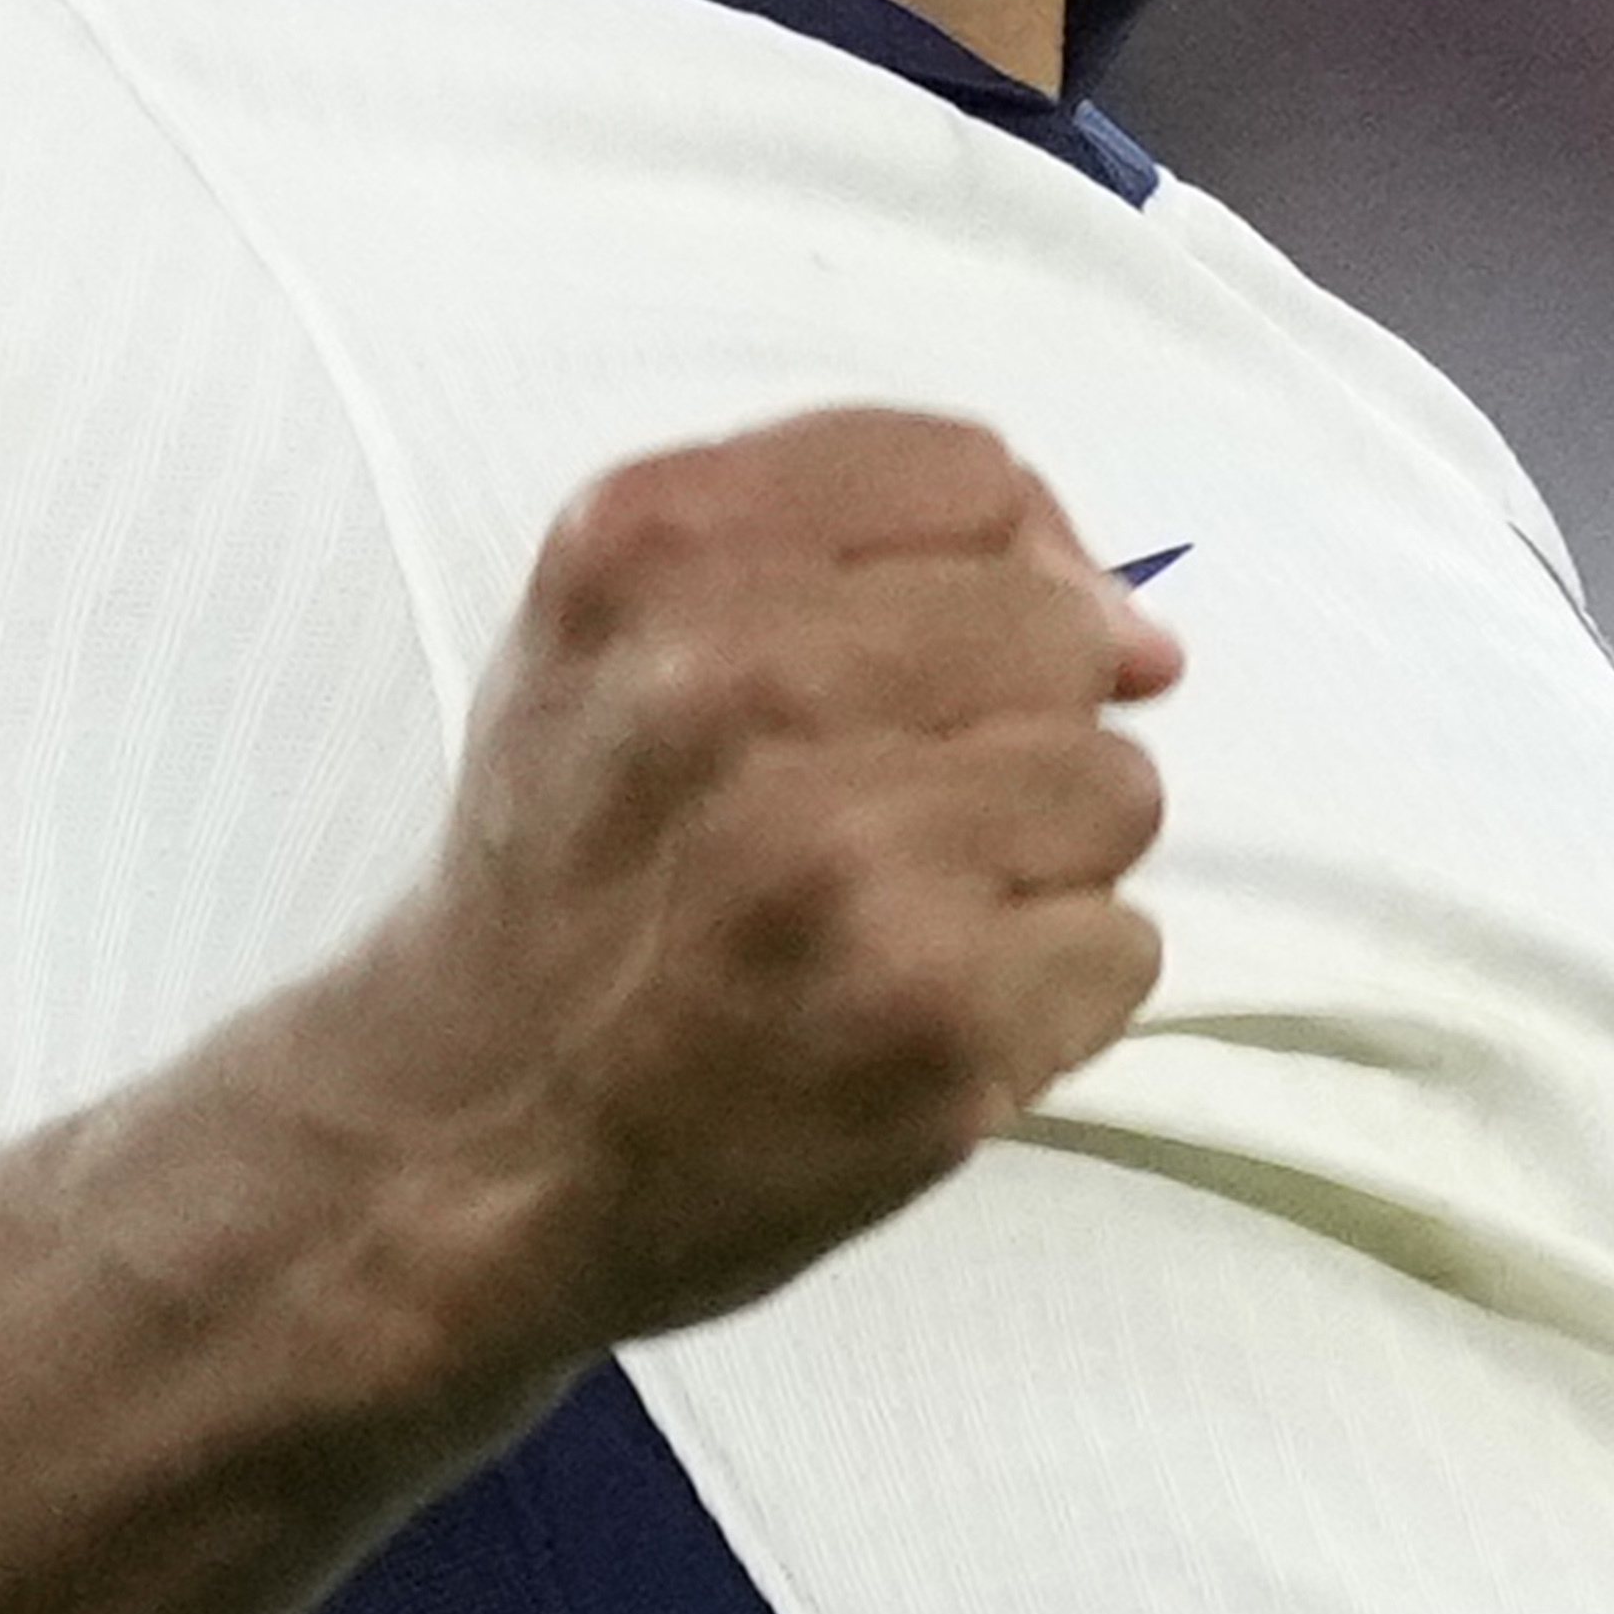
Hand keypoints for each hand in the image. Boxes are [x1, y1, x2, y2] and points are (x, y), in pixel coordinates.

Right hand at [348, 409, 1184, 1354]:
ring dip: (1036, 867)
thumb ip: (853, 549)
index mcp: (658, 551)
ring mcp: (847, 861)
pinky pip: (1120, 948)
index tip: (954, 653)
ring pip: (1115, 789)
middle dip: (1011, 729)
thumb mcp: (623, 627)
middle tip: (884, 823)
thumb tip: (1136, 628)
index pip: (970, 476)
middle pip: (1060, 634)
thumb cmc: (575, 872)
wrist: (478, 1137)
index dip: (1002, 563)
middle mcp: (740, 684)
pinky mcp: (932, 1021)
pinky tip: (914, 1017)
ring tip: (893, 922)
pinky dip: (1045, 998)